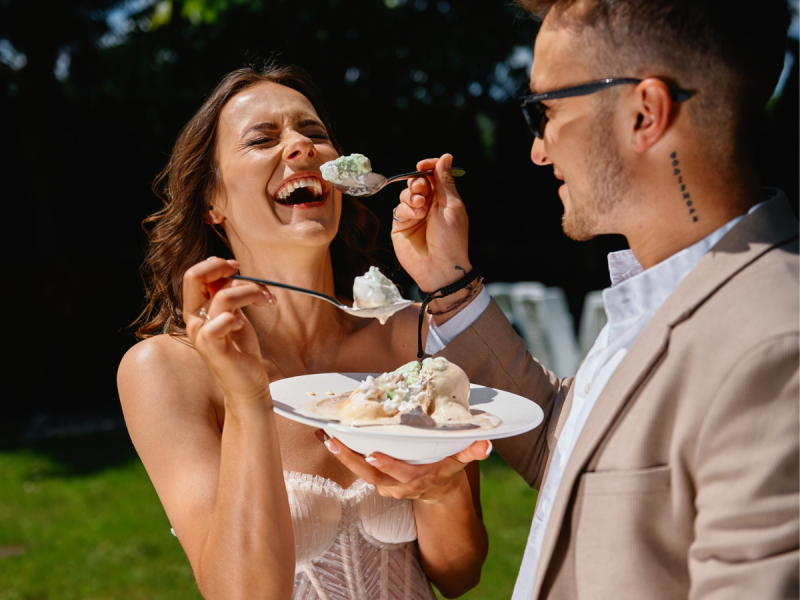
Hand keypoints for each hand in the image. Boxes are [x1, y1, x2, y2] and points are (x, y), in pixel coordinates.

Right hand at [183, 257, 274, 407]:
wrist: (248, 383)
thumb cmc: (241, 349)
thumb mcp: (235, 315)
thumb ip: (227, 296)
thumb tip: (228, 273)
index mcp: (197, 310)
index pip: (193, 275)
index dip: (214, 264)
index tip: (236, 267)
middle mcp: (194, 321)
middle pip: (193, 278)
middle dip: (220, 267)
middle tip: (242, 272)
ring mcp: (202, 336)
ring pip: (222, 297)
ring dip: (250, 292)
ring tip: (266, 300)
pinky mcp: (214, 350)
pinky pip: (217, 326)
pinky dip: (234, 318)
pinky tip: (243, 325)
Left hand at [317, 430, 490, 502]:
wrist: (436, 493)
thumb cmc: (446, 471)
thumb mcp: (460, 462)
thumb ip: (471, 452)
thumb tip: (486, 443)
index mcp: (416, 479)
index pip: (401, 473)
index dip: (387, 465)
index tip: (372, 454)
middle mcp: (396, 485)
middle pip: (369, 473)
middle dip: (350, 458)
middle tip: (333, 441)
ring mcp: (383, 483)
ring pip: (358, 470)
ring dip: (340, 453)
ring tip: (323, 434)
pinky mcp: (374, 478)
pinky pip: (355, 465)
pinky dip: (341, 451)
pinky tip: (327, 436)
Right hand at [391, 154, 471, 292]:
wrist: (439, 266)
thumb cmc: (451, 238)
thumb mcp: (452, 206)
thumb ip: (445, 181)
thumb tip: (445, 157)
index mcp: (443, 199)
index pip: (433, 176)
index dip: (428, 167)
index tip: (423, 165)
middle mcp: (428, 206)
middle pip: (416, 182)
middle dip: (418, 182)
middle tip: (422, 189)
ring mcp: (413, 216)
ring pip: (405, 194)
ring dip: (412, 196)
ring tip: (421, 207)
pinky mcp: (401, 226)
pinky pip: (398, 209)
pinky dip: (406, 209)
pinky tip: (415, 216)